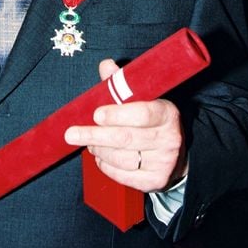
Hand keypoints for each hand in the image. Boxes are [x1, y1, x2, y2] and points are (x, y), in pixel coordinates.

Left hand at [64, 59, 187, 192]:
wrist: (175, 154)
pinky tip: (100, 157)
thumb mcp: (142, 98)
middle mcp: (170, 138)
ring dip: (99, 150)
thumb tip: (106, 66)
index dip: (117, 114)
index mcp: (167, 113)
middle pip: (126, 138)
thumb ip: (122, 84)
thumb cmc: (151, 120)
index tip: (96, 115)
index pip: (143, 113)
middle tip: (72, 133)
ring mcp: (164, 162)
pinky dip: (106, 166)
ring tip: (90, 143)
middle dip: (95, 135)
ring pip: (122, 158)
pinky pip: (123, 176)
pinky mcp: (155, 181)